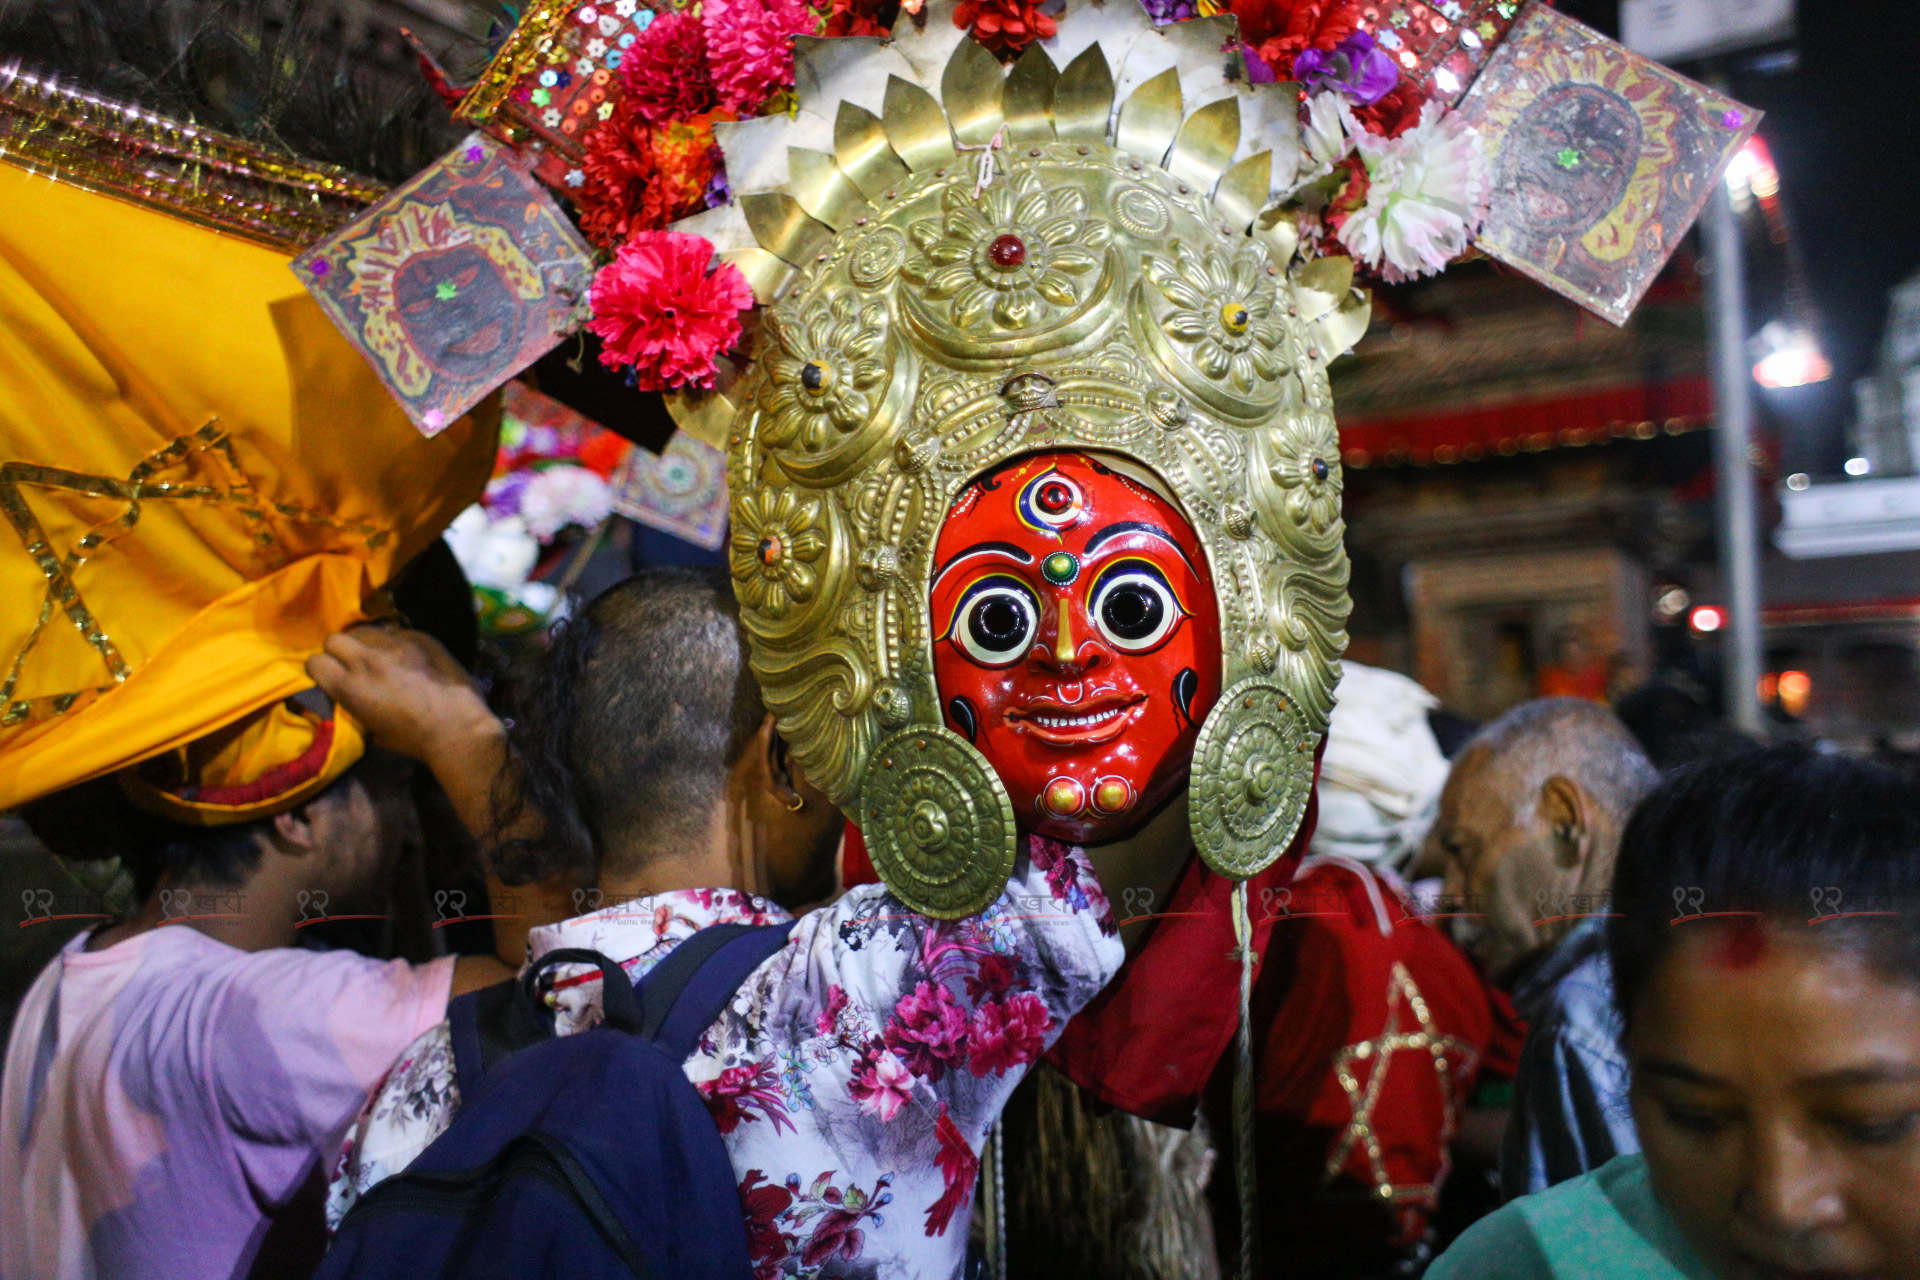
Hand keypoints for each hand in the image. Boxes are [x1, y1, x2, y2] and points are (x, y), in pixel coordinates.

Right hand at [307, 626, 499, 767]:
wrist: (457, 726)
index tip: (330, 674)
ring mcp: (395, 645)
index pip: (314, 662)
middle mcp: (367, 660)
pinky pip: (396, 630)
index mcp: (350, 687)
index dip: (320, 669)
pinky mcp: (419, 637)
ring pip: (365, 629)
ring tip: (378, 654)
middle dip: (339, 650)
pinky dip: (395, 641)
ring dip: (366, 641)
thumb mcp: (371, 730)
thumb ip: (352, 705)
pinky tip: (406, 655)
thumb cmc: (413, 738)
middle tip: (352, 662)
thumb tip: (346, 694)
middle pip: (335, 639)